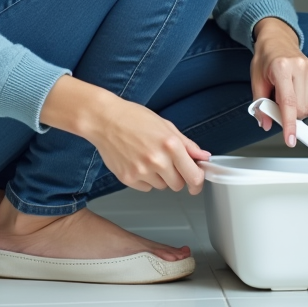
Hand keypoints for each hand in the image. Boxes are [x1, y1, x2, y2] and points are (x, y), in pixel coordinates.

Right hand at [40, 76, 209, 194]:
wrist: (104, 120)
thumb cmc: (133, 118)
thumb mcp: (166, 125)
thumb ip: (187, 144)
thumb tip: (203, 156)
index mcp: (171, 145)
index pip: (194, 176)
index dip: (198, 182)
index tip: (196, 183)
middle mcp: (157, 160)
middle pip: (178, 185)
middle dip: (177, 177)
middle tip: (168, 163)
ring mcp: (141, 171)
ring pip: (161, 187)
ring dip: (160, 177)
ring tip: (148, 158)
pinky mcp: (127, 179)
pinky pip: (146, 188)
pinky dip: (145, 179)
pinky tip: (137, 162)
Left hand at [250, 17, 307, 147]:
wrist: (278, 40)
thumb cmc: (266, 58)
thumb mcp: (256, 79)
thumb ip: (260, 104)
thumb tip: (265, 123)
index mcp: (282, 67)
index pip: (288, 102)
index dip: (289, 124)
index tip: (290, 139)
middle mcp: (300, 67)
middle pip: (301, 108)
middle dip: (289, 115)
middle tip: (277, 105)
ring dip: (298, 111)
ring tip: (286, 96)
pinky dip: (305, 105)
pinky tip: (296, 94)